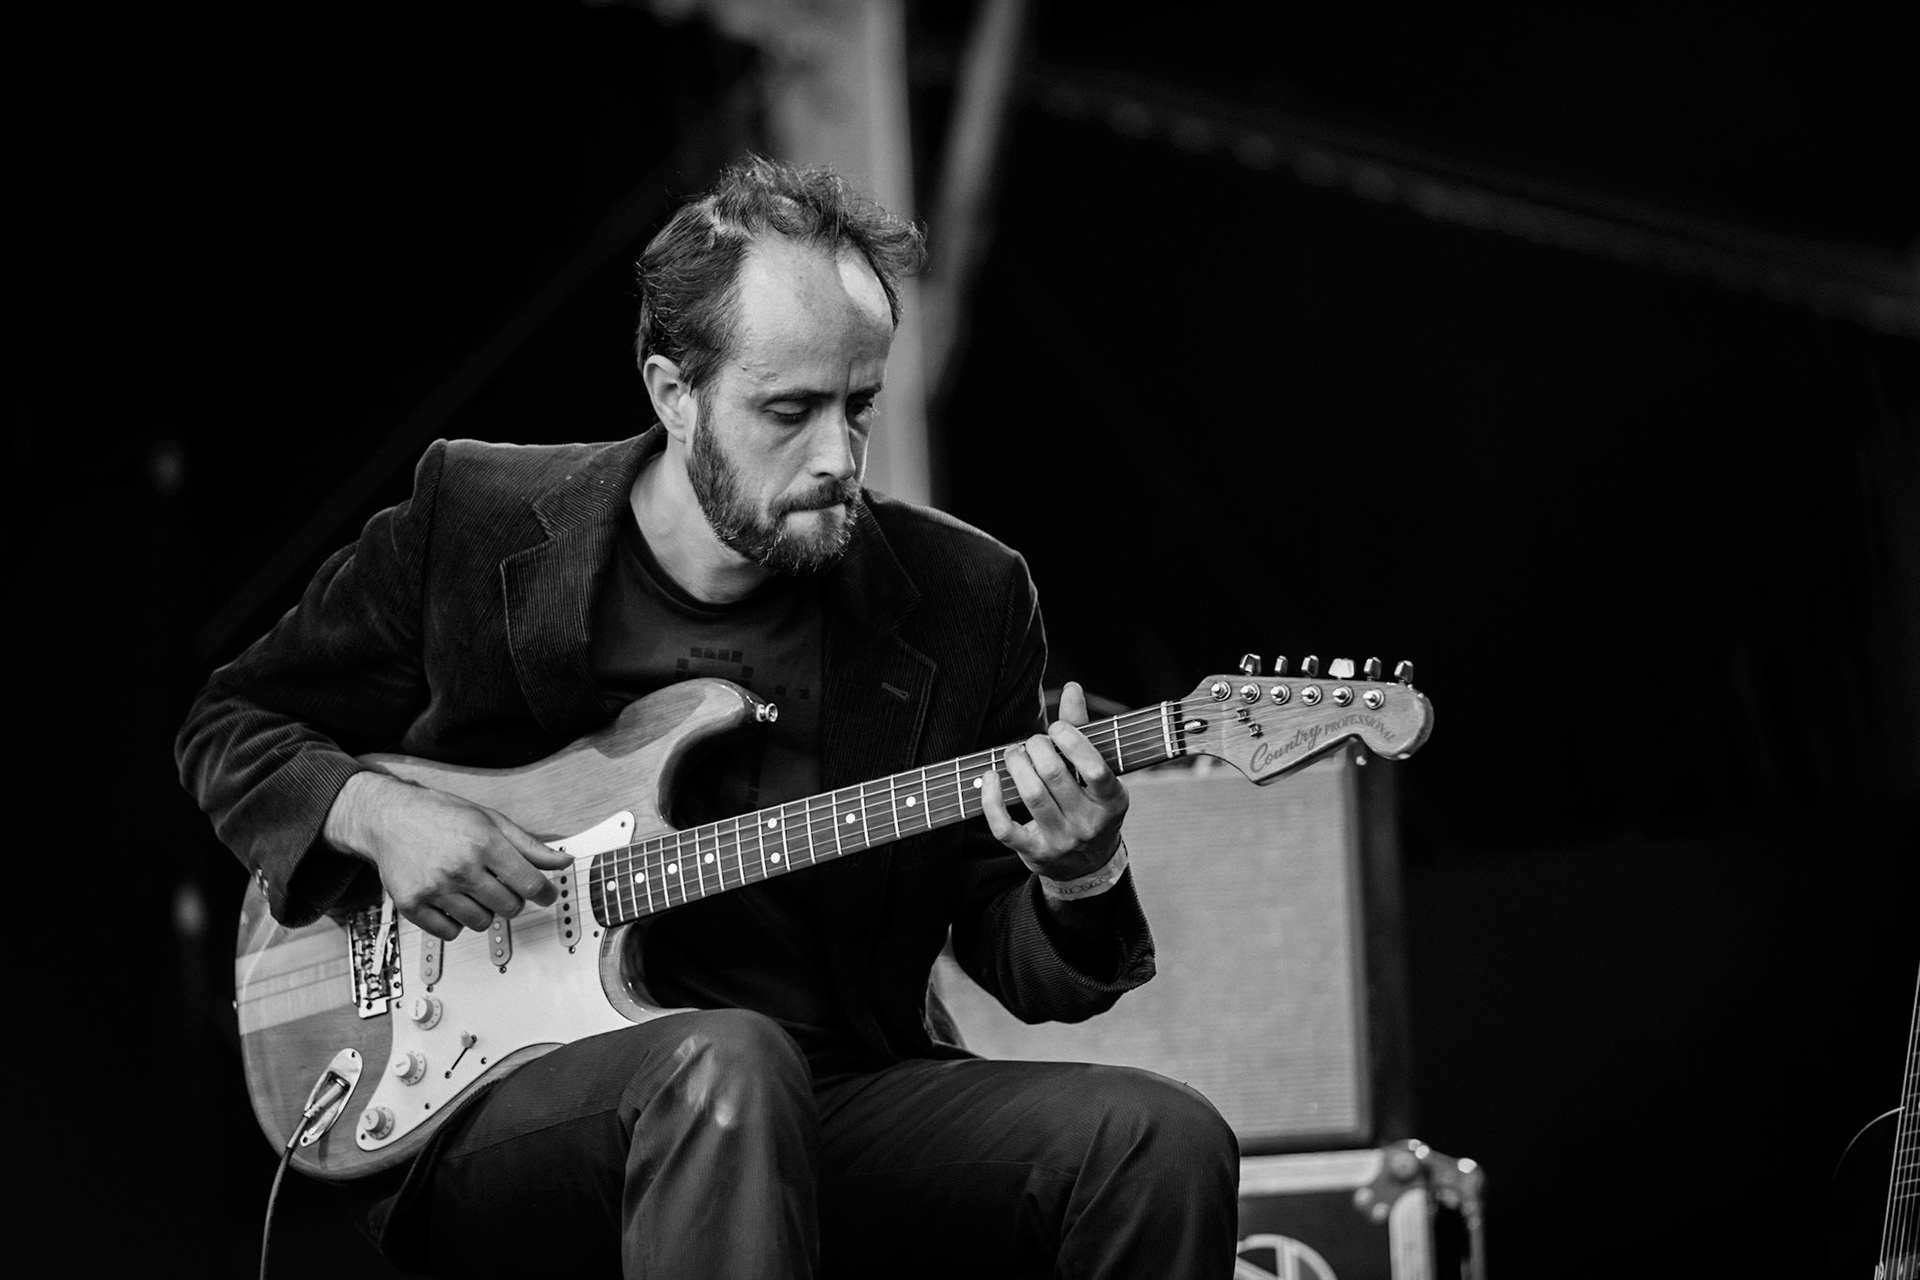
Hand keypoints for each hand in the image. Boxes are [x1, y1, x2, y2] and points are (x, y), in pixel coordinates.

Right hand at [325, 771, 570, 939]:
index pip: (531, 884)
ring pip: (481, 923)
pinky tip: (450, 900)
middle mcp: (460, 867)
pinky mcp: (412, 904)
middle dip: (512, 898)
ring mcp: (435, 888)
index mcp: (484, 844)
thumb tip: (564, 862)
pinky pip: (450, 933)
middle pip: (510, 907)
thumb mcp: (491, 821)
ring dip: (484, 911)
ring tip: (471, 889)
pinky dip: (455, 922)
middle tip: (499, 884)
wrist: (389, 817)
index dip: (546, 893)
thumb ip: (529, 846)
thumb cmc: (443, 816)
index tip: (546, 894)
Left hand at [979, 681, 1128, 882]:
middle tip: (1031, 742)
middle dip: (1036, 748)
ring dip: (1016, 765)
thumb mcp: (1096, 773)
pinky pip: (1004, 826)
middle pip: (1055, 776)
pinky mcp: (1033, 853)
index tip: (1056, 729)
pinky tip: (991, 776)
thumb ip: (1084, 730)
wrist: (1087, 865)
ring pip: (1031, 796)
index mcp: (1112, 801)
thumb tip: (1072, 687)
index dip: (1072, 740)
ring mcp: (1061, 841)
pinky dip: (991, 798)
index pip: (1096, 768)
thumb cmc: (1089, 805)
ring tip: (1013, 753)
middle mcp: (1088, 824)